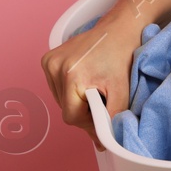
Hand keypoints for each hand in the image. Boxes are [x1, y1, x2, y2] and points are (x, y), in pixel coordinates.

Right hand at [39, 17, 140, 151]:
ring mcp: (49, 61)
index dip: (88, 124)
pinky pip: (56, 86)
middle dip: (83, 112)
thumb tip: (104, 142)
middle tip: (102, 103)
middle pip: (64, 109)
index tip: (102, 119)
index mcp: (71, 74)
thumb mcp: (122, 90)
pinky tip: (84, 80)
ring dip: (76, 101)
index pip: (71, 117)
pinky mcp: (48, 58)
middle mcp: (54, 66)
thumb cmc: (122, 56)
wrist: (119, 29)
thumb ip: (112, 117)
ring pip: (60, 99)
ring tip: (94, 89)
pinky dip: (69, 90)